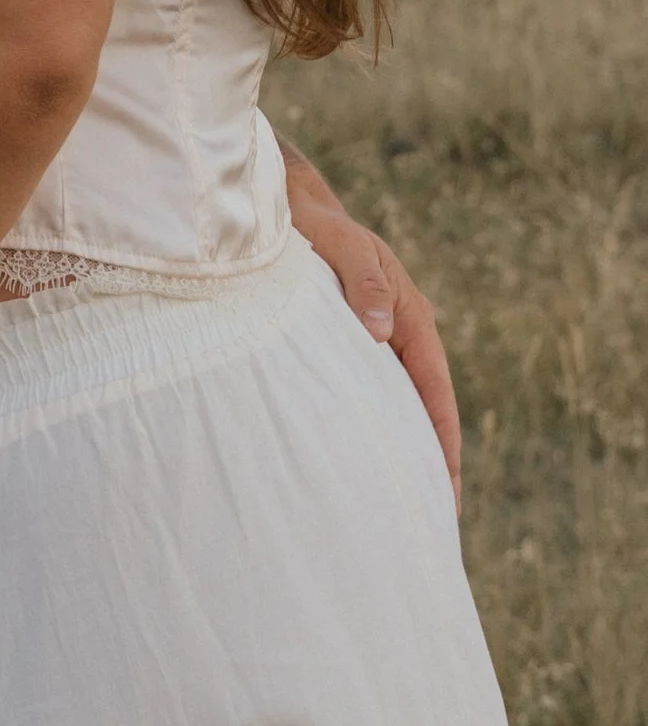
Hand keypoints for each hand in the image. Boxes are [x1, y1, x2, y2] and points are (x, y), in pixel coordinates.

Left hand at [281, 153, 461, 503]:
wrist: (279, 206)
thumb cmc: (309, 224)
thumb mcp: (339, 244)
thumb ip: (364, 282)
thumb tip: (383, 334)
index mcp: (408, 315)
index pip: (433, 389)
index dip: (442, 439)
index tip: (446, 486)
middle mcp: (395, 334)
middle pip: (421, 408)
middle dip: (429, 462)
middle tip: (433, 520)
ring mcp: (371, 342)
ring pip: (391, 407)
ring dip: (397, 451)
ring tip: (395, 507)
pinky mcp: (341, 347)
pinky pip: (360, 396)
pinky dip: (364, 430)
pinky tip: (347, 465)